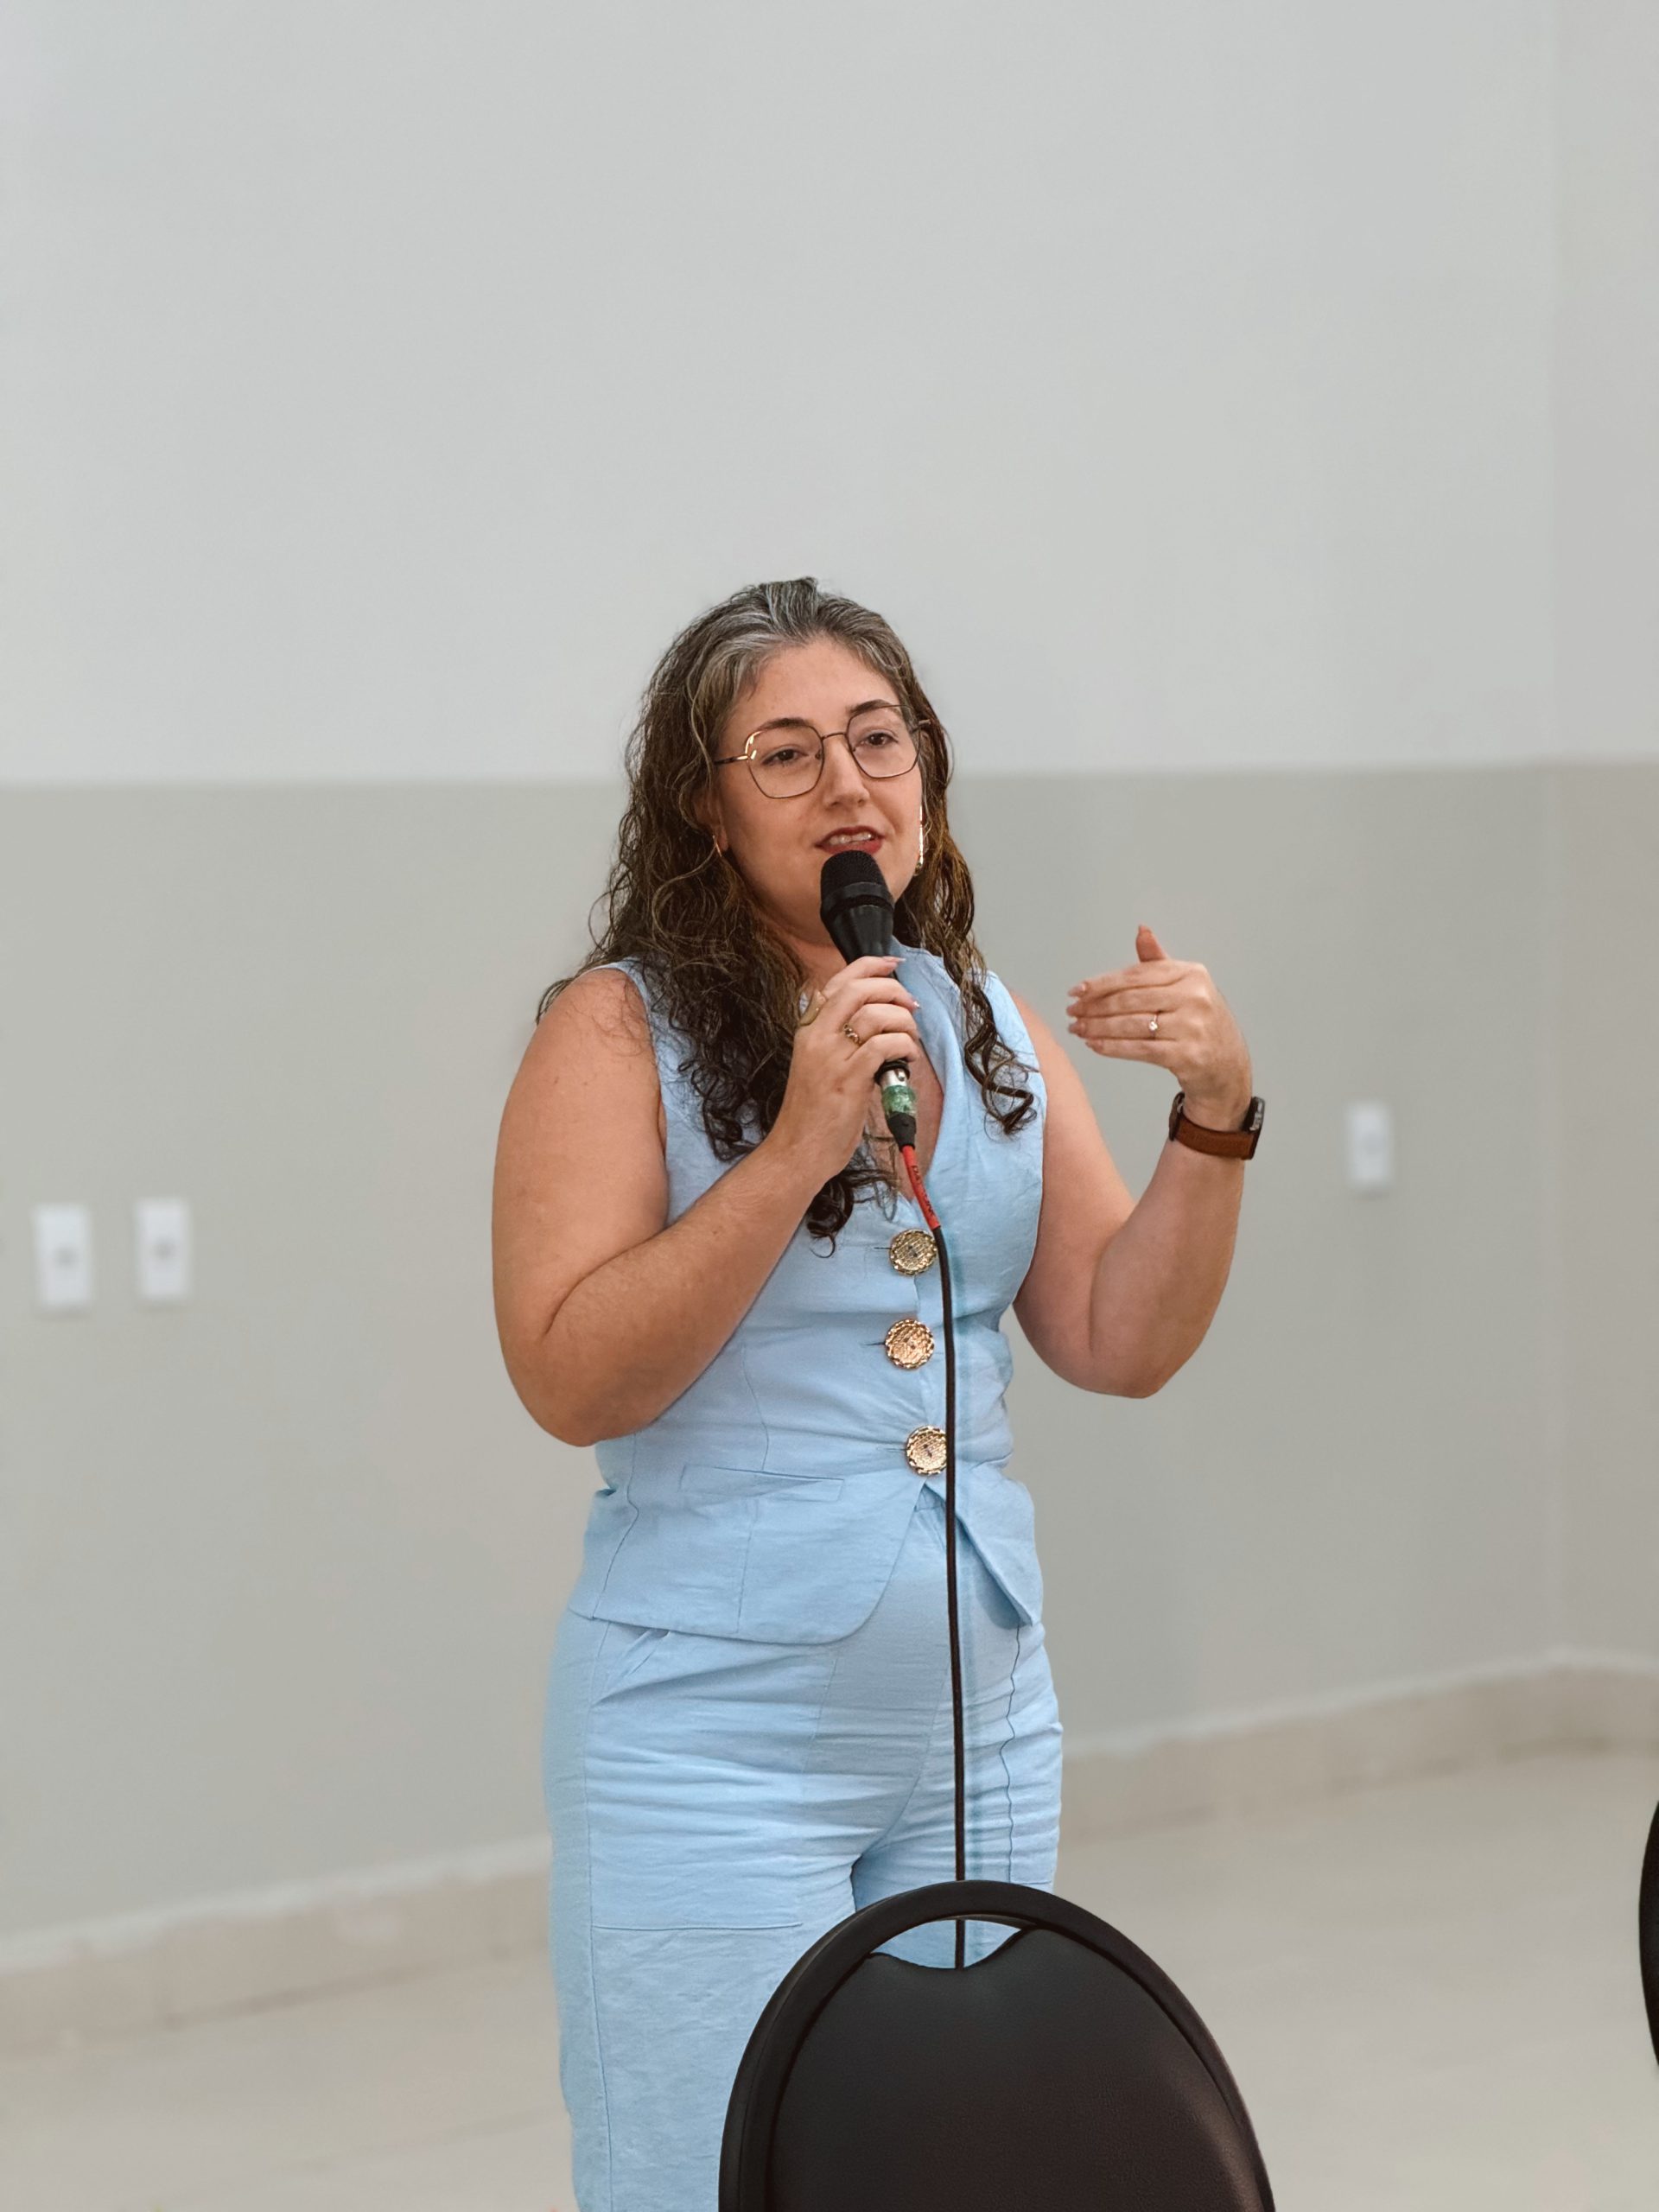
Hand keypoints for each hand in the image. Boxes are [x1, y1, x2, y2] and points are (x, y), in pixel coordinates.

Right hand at [771, 955, 922, 1180]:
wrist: (797, 1150)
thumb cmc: (813, 1112)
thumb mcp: (818, 1064)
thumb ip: (839, 1039)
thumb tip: (879, 1019)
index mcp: (807, 1030)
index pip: (837, 982)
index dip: (869, 966)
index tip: (894, 964)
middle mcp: (816, 1037)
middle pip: (857, 990)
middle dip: (892, 990)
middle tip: (911, 1006)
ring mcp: (830, 1057)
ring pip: (875, 1015)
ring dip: (903, 1022)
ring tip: (910, 1040)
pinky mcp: (848, 1079)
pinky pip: (884, 1046)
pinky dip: (904, 1046)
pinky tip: (907, 1059)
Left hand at [1065, 925, 1252, 1124]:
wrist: (1227, 1063)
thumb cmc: (1199, 1020)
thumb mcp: (1185, 985)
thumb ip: (1159, 961)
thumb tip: (1141, 930)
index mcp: (1191, 974)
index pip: (1136, 975)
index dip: (1102, 983)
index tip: (1076, 990)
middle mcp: (1194, 997)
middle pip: (1130, 1000)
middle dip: (1095, 1007)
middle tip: (1072, 1012)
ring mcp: (1192, 1027)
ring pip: (1131, 1025)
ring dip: (1098, 1028)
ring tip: (1078, 1029)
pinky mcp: (1187, 1055)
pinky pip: (1139, 1049)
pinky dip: (1112, 1047)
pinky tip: (1095, 1045)